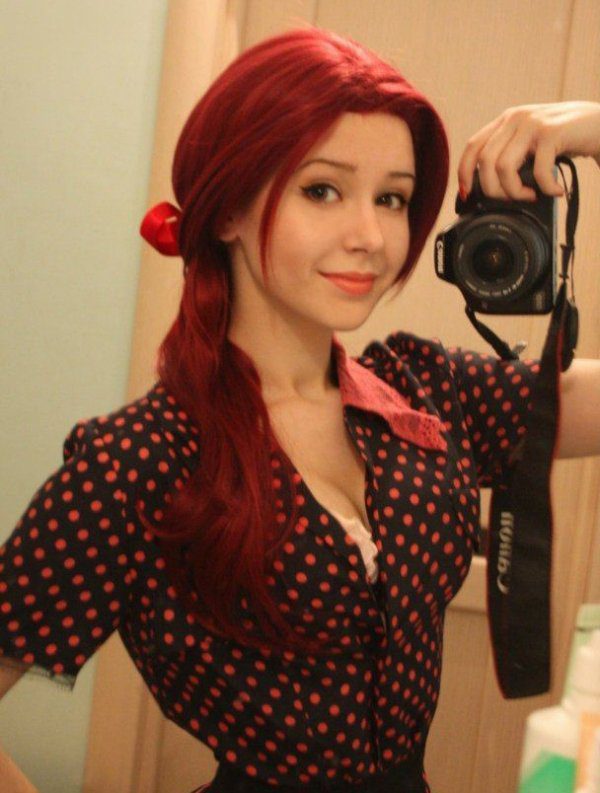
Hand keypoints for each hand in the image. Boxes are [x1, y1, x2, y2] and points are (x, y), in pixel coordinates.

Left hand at [458, 101, 599, 201]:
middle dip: (494, 191)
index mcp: (506, 121)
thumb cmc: (567, 140)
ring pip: (503, 168)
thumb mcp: (532, 144)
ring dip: (516, 192)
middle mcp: (515, 118)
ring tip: (532, 196)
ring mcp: (533, 123)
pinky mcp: (552, 132)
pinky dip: (546, 189)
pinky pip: (537, 171)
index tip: (468, 195)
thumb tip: (488, 190)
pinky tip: (556, 191)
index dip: (464, 173)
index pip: (472, 147)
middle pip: (484, 163)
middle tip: (513, 200)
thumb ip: (512, 156)